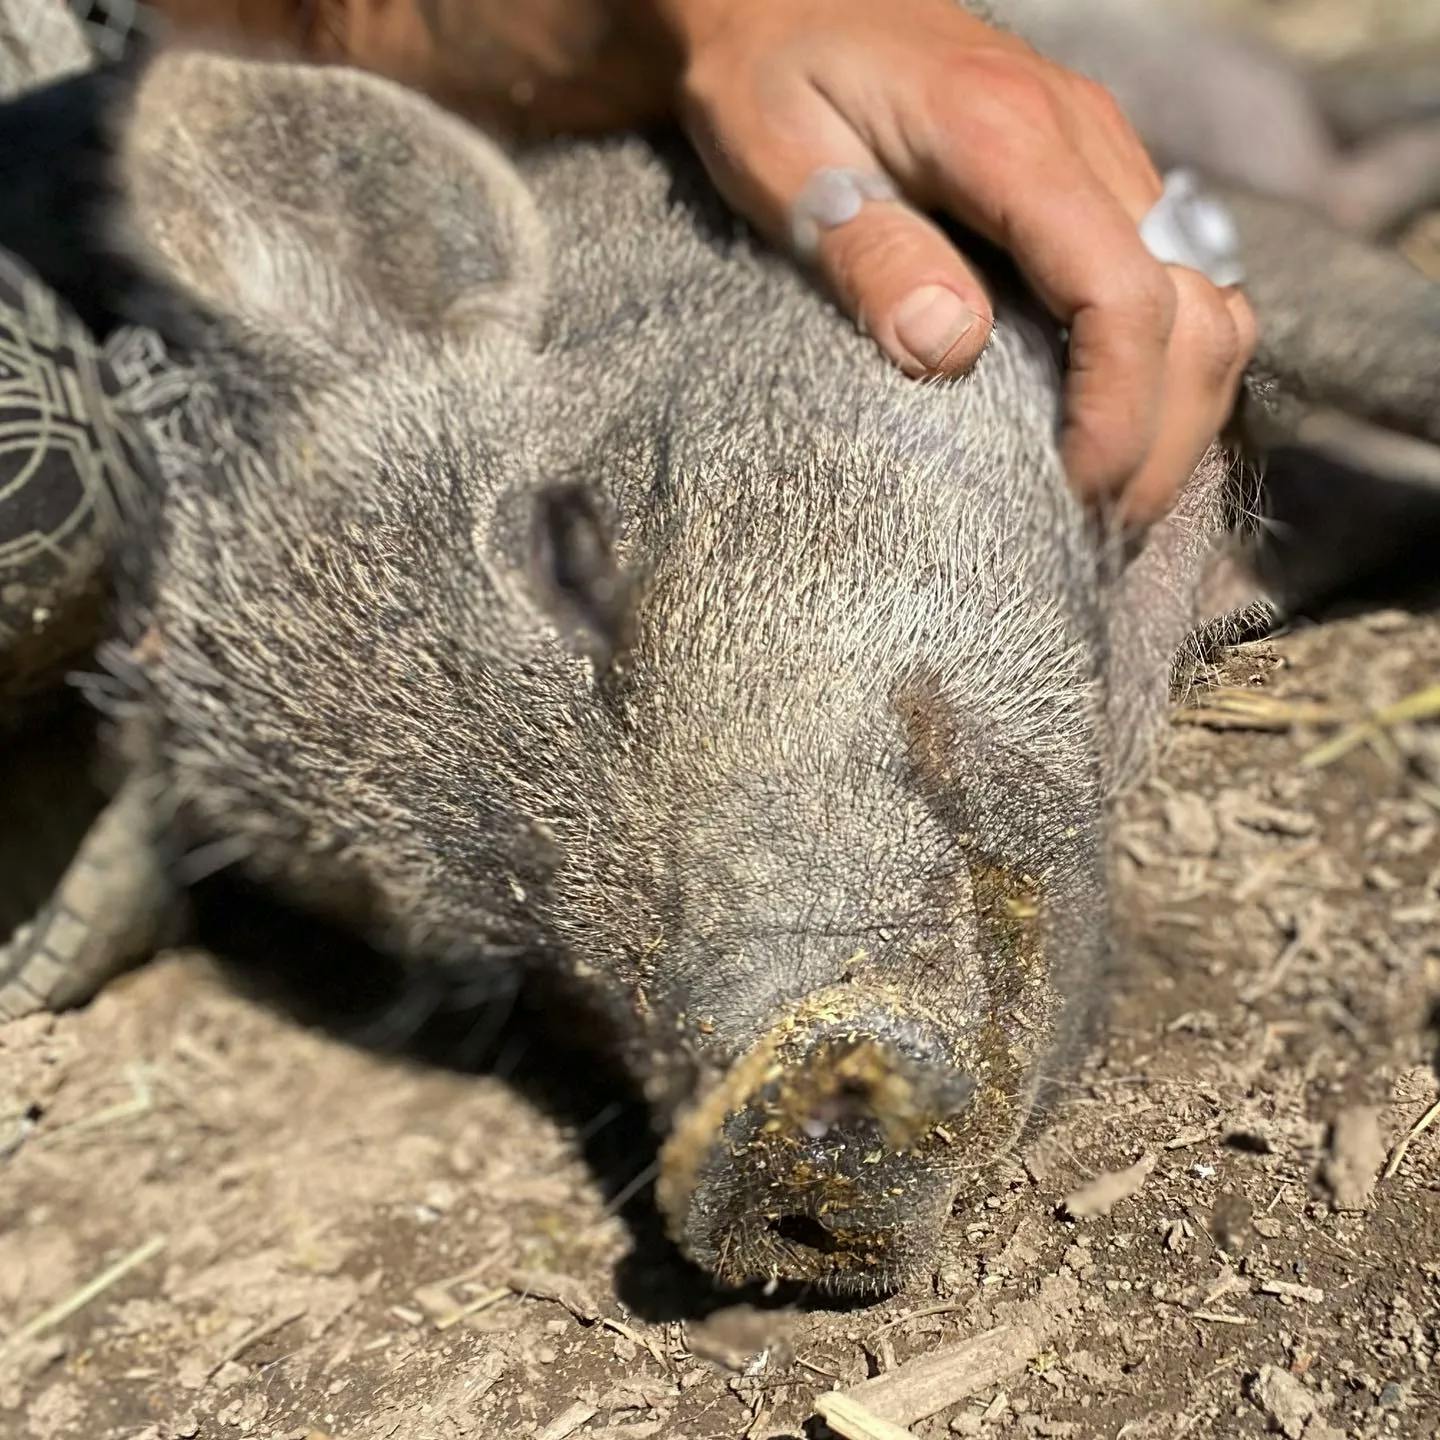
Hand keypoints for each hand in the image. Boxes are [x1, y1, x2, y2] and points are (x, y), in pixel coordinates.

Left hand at [654, 0, 1256, 521]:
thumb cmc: (767, 80)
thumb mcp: (786, 166)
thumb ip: (868, 253)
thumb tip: (949, 352)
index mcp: (1010, 136)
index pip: (1121, 293)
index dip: (1118, 414)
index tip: (1077, 499)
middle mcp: (1086, 140)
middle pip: (1195, 310)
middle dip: (1163, 438)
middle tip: (1099, 531)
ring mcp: (1105, 156)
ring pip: (1208, 298)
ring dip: (1180, 411)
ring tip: (1114, 498)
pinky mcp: (1097, 180)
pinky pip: (1178, 281)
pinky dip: (1168, 368)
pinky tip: (1116, 427)